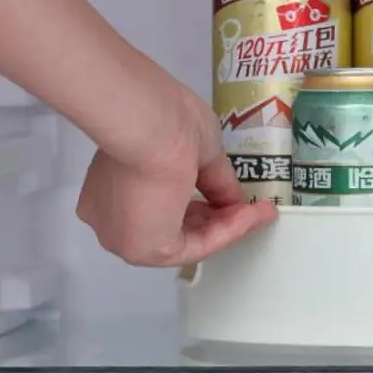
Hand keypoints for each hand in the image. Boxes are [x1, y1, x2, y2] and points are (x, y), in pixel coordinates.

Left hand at [76, 88, 276, 266]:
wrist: (149, 123)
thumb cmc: (164, 123)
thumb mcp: (196, 151)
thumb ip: (214, 180)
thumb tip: (234, 199)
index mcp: (110, 186)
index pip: (161, 204)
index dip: (203, 201)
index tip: (232, 197)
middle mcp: (110, 216)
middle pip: (175, 226)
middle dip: (219, 218)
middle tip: (251, 208)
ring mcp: (125, 237)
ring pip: (188, 238)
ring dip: (230, 226)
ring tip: (262, 212)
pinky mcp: (146, 250)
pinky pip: (195, 245)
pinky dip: (228, 232)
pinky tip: (251, 216)